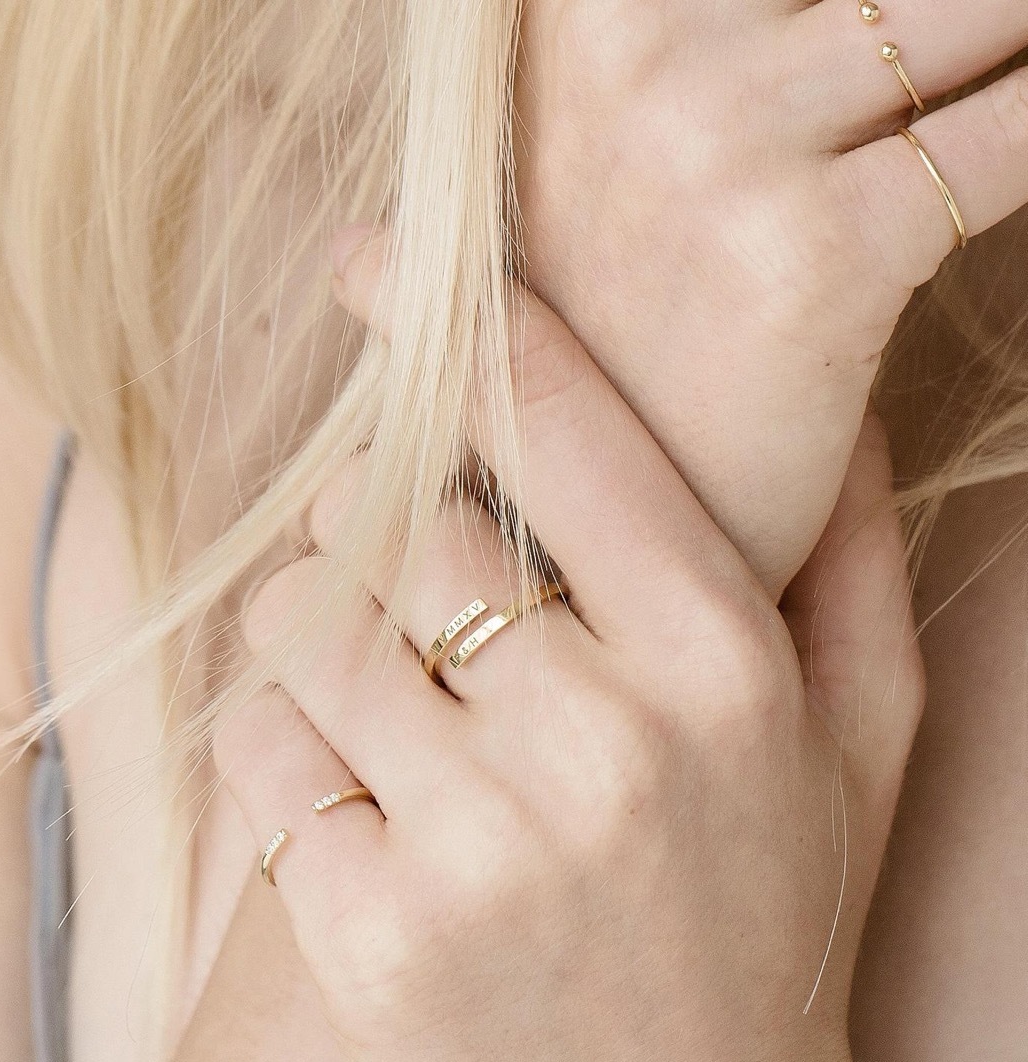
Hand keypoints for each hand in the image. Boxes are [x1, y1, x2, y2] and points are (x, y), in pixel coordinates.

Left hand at [213, 259, 951, 1061]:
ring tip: (373, 693)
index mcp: (722, 665)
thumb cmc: (768, 945)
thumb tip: (817, 415)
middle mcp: (601, 736)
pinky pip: (256, 752)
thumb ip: (847, 568)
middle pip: (394, 518)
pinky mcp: (368, 936)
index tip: (374, 261)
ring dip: (312, 633)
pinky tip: (344, 802)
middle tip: (400, 583)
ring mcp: (478, 841)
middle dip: (374, 532)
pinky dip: (275, 750)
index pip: (562, 426)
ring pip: (302, 623)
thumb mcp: (855, 754)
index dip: (459, 321)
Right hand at [515, 0, 1027, 593]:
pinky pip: (1015, 136)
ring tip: (1012, 66)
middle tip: (975, 40)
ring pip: (977, 5)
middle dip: (956, 6)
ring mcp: (722, 146)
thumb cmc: (607, 337)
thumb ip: (677, 37)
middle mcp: (636, 53)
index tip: (879, 14)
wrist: (578, 514)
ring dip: (1016, 38)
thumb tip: (822, 9)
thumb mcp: (589, 154)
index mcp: (576, 16)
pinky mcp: (818, 253)